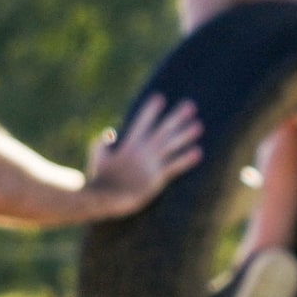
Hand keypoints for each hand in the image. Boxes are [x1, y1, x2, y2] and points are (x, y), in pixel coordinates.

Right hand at [78, 95, 203, 220]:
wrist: (104, 198)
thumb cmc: (99, 177)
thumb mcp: (97, 155)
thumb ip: (102, 141)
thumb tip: (110, 132)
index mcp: (128, 144)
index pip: (141, 122)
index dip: (151, 110)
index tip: (159, 97)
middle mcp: (142, 152)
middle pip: (163, 130)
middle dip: (177, 117)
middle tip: (190, 105)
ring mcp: (151, 165)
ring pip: (172, 146)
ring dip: (186, 135)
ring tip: (199, 125)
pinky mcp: (156, 179)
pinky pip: (175, 167)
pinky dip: (186, 159)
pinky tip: (198, 152)